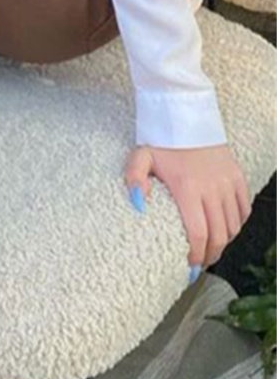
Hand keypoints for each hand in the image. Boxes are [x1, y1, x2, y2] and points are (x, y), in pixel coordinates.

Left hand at [125, 144, 252, 271]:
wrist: (185, 113)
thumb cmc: (161, 138)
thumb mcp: (141, 157)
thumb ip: (135, 180)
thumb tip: (139, 206)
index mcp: (187, 187)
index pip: (198, 233)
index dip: (196, 254)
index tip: (190, 265)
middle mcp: (211, 188)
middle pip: (219, 234)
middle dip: (211, 255)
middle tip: (200, 263)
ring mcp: (227, 181)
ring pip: (234, 225)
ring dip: (224, 241)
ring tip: (211, 248)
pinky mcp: (237, 175)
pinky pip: (244, 207)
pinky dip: (238, 222)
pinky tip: (226, 227)